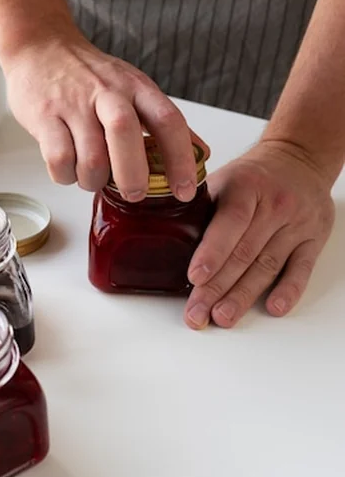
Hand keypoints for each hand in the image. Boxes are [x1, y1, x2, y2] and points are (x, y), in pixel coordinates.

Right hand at [2, 28, 198, 200]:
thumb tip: (202, 152)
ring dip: (94, 180)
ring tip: (93, 178)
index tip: (185, 190)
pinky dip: (66, 176)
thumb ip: (163, 120)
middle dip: (133, 175)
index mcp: (135, 86)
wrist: (40, 47)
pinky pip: (59, 160)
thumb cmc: (89, 75)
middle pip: (126, 134)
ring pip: (91, 157)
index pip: (168, 120)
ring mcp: (73, 104)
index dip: (181, 158)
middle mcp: (107, 92)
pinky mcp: (44, 116)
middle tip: (135, 193)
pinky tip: (69, 171)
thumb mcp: (132, 86)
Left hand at [184, 140, 334, 328]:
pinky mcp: (313, 239)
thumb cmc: (253, 175)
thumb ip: (201, 205)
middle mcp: (274, 205)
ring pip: (267, 265)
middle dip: (217, 287)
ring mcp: (296, 223)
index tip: (194, 277)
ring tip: (222, 317)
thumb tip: (163, 237)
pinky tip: (272, 307)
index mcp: (246, 186)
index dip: (212, 252)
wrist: (298, 159)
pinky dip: (288, 290)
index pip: (230, 222)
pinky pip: (301, 268)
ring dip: (244, 296)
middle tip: (197, 313)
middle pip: (244, 253)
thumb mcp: (224, 177)